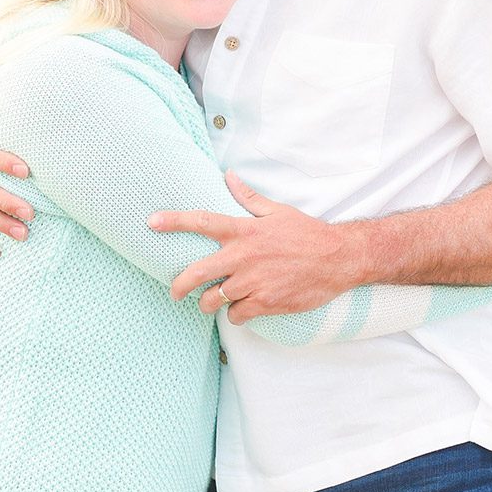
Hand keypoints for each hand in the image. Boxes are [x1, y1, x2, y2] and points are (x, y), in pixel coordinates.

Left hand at [151, 173, 361, 323]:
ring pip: (215, 299)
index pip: (202, 222)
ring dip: (210, 303)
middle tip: (175, 291)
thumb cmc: (308, 234)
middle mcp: (244, 256)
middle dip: (180, 285)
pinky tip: (241, 310)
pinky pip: (236, 315)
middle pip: (198, 272)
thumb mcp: (278, 211)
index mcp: (245, 231)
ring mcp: (254, 282)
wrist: (339, 258)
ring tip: (213, 302)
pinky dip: (235, 315)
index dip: (174, 221)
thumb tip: (229, 176)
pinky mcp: (266, 302)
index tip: (151, 222)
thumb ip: (249, 198)